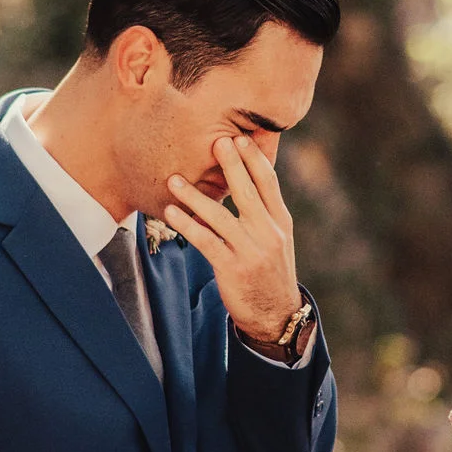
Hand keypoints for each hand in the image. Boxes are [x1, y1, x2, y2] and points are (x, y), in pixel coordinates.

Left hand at [162, 137, 302, 344]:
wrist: (275, 313)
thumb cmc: (269, 269)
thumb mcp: (276, 238)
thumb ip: (262, 211)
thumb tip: (242, 179)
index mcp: (280, 221)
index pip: (269, 182)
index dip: (255, 159)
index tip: (240, 138)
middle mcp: (269, 232)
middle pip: (248, 192)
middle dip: (231, 166)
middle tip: (216, 141)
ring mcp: (252, 251)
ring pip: (220, 216)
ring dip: (194, 196)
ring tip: (174, 180)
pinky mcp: (233, 268)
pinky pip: (206, 241)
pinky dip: (187, 225)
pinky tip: (171, 213)